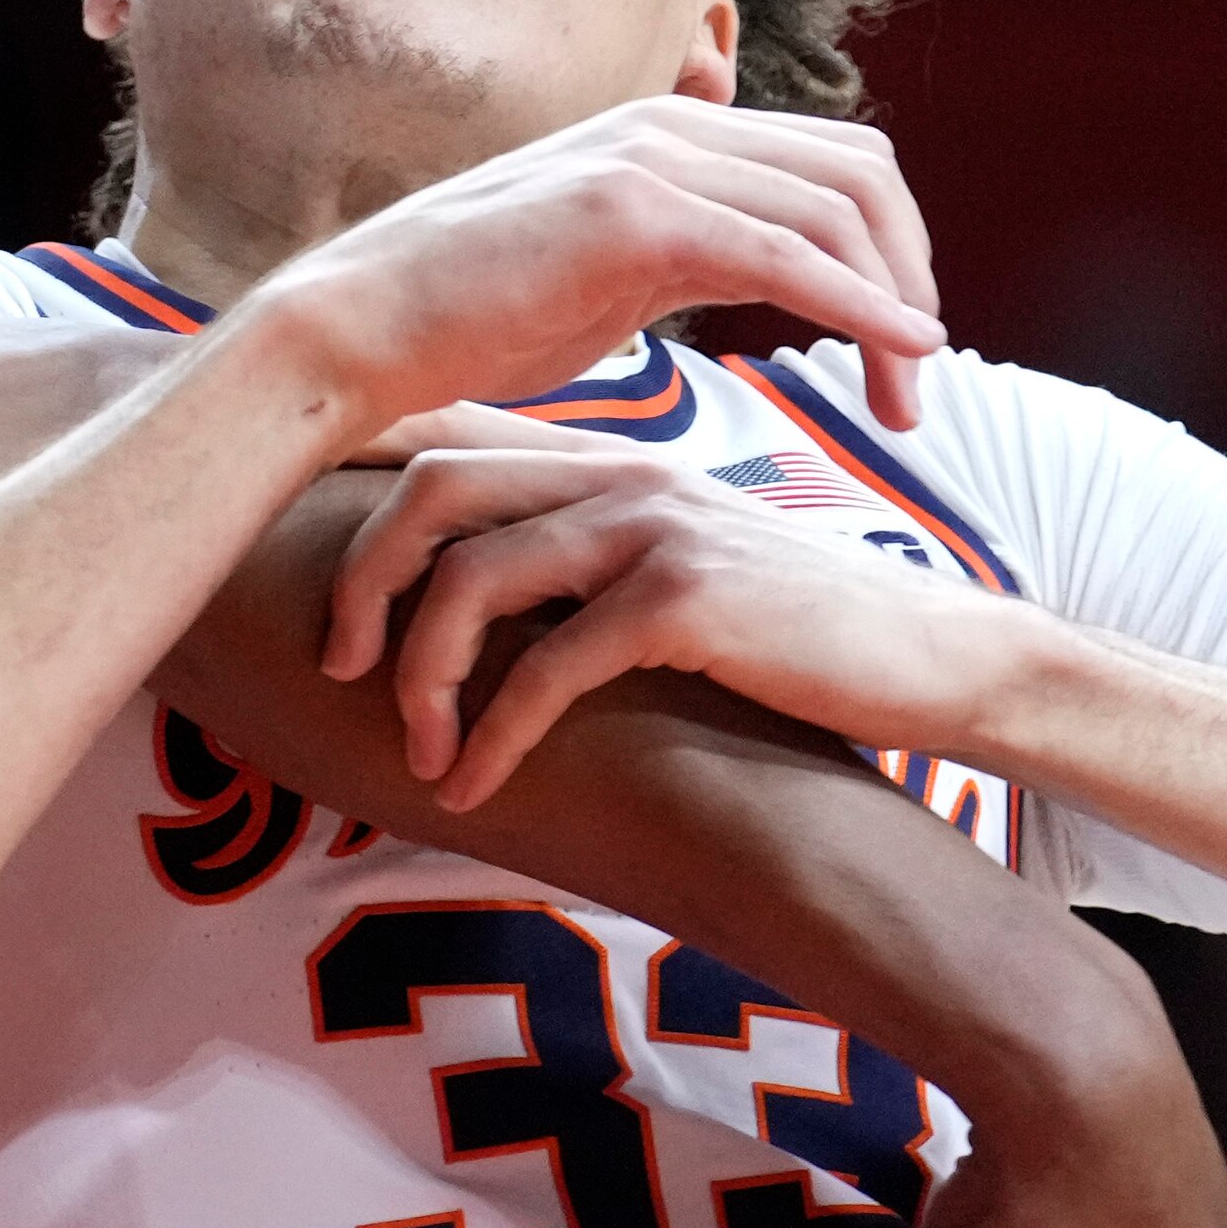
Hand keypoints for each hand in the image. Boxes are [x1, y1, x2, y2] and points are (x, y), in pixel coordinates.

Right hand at [236, 97, 943, 438]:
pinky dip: (861, 307)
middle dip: (911, 272)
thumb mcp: (600, 278)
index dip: (890, 246)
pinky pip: (787, 255)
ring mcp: (648, 160)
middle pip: (858, 173)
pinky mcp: (632, 215)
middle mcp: (667, 128)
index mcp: (665, 138)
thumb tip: (752, 277)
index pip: (830, 161)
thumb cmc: (459, 327)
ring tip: (906, 400)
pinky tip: (899, 356)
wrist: (353, 332)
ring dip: (896, 306)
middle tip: (916, 373)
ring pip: (836, 211)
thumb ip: (681, 260)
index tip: (898, 340)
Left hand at [325, 440, 1045, 809]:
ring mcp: (653, 525)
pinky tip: (475, 786)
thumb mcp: (675, 581)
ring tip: (420, 757)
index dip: (360, 482)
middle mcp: (621, 473)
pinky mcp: (686, 595)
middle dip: (363, 582)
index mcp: (609, 463)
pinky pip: (548, 665)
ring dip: (424, 679)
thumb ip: (587, 571)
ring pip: (473, 578)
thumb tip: (483, 609)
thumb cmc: (793, 639)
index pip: (454, 441)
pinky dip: (494, 734)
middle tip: (340, 671)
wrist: (928, 660)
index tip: (298, 557)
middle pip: (434, 491)